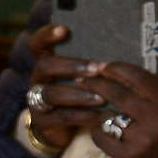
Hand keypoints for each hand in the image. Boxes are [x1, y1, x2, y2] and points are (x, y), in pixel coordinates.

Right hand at [22, 25, 103, 152]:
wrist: (66, 127)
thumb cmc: (82, 90)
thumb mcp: (85, 72)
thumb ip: (92, 58)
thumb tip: (120, 39)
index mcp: (47, 61)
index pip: (38, 43)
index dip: (47, 35)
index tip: (65, 30)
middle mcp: (39, 79)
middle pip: (45, 66)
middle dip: (71, 66)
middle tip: (96, 69)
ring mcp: (37, 100)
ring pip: (51, 94)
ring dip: (78, 94)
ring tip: (102, 97)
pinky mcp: (42, 122)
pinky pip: (61, 117)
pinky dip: (82, 115)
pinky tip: (99, 115)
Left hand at [72, 60, 157, 157]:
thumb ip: (152, 96)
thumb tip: (118, 75)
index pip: (140, 78)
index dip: (118, 69)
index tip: (103, 65)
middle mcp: (157, 119)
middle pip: (119, 94)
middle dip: (97, 84)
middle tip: (82, 79)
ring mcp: (141, 139)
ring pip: (106, 117)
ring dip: (99, 114)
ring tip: (99, 115)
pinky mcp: (126, 156)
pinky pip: (100, 136)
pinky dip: (97, 133)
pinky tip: (100, 133)